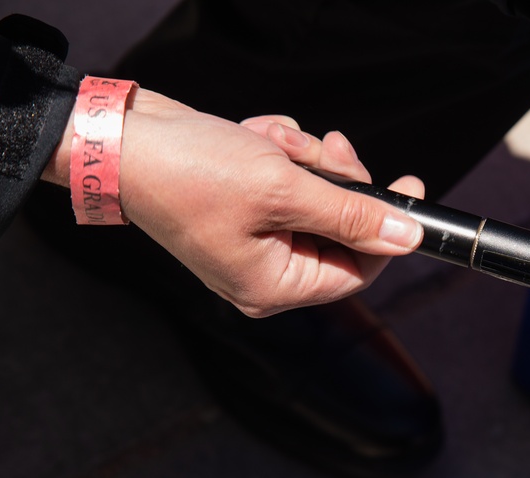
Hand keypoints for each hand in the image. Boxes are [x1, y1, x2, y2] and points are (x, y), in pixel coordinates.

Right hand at [44, 90, 423, 315]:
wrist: (120, 137)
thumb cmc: (190, 172)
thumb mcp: (285, 190)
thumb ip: (353, 215)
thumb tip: (408, 236)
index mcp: (273, 287)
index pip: (358, 270)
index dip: (387, 228)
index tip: (409, 185)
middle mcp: (265, 271)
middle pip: (339, 229)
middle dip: (334, 179)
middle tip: (330, 149)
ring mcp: (254, 239)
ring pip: (316, 195)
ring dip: (304, 159)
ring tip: (272, 142)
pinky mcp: (246, 206)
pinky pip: (288, 179)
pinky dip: (279, 151)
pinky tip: (254, 138)